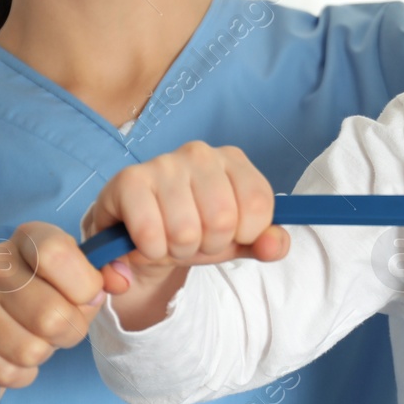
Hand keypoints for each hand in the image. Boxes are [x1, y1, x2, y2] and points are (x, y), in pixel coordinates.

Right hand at [0, 221, 107, 390]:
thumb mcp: (77, 287)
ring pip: (29, 349)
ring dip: (42, 356)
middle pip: (50, 314)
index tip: (88, 298)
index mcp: (25, 239)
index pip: (58, 254)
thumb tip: (120, 280)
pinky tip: (10, 359)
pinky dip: (19, 375)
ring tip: (32, 343)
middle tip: (59, 331)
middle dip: (68, 333)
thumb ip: (103, 279)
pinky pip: (4, 371)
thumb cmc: (40, 305)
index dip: (84, 287)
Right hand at [84, 141, 289, 295]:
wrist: (141, 237)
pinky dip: (151, 250)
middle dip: (209, 245)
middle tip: (195, 238)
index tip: (229, 234)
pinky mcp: (129, 180)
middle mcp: (200, 153)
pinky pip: (150, 233)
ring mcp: (164, 162)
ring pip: (185, 230)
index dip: (244, 235)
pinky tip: (147, 240)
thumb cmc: (195, 229)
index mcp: (234, 160)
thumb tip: (274, 246)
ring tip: (170, 238)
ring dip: (178, 250)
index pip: (258, 204)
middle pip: (222, 219)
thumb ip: (266, 243)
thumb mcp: (238, 240)